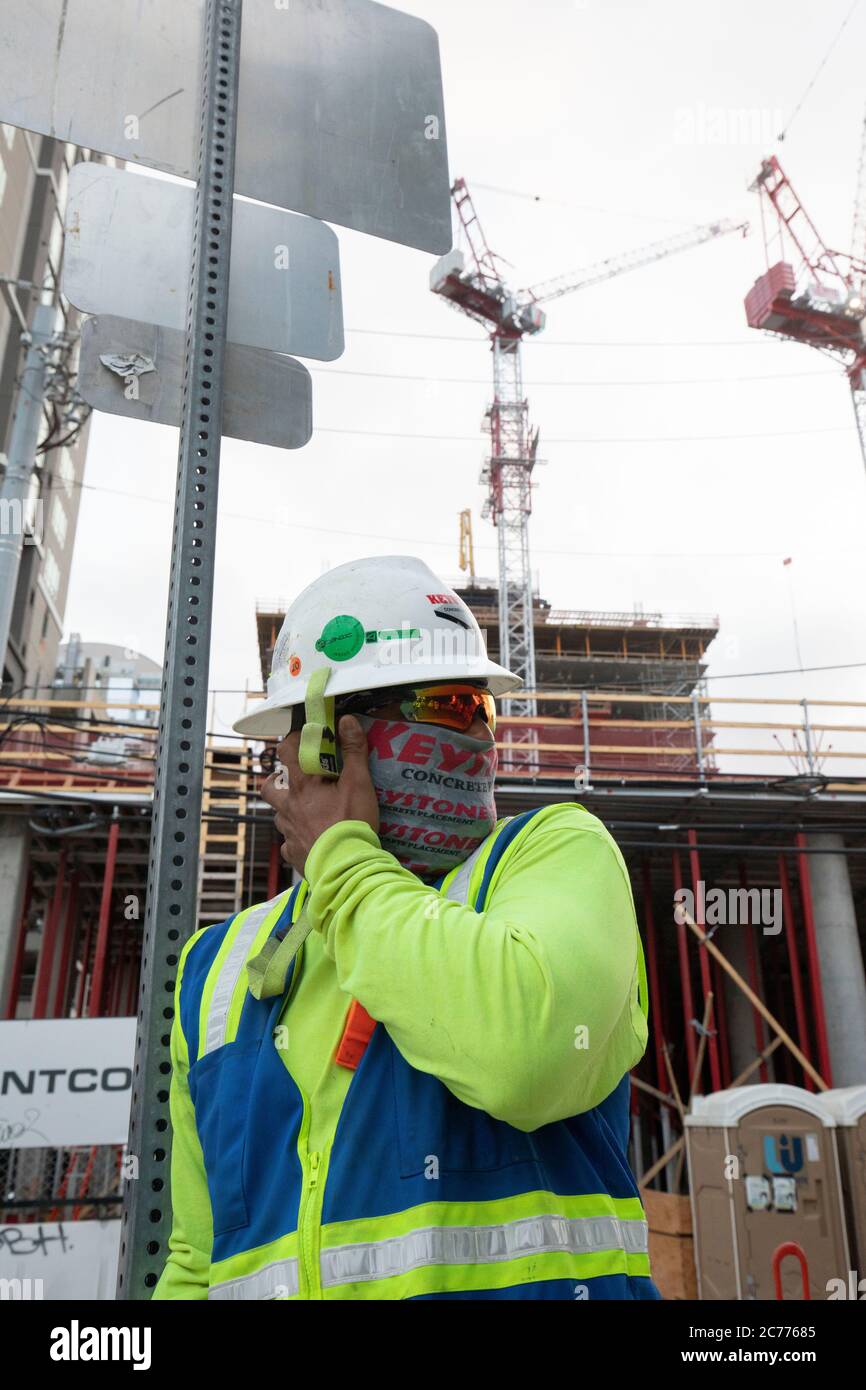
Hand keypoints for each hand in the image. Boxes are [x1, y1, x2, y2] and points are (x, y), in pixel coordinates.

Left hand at [260, 714, 379, 876]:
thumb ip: (353, 751)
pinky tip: (310, 841)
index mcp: (302, 786)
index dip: (291, 741)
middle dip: (276, 780)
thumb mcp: (359, 783)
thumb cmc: (350, 823)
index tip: (303, 738)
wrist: (345, 867)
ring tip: (306, 811)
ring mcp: (289, 833)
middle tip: (291, 779)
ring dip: (288, 810)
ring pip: (279, 816)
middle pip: (269, 788)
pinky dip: (297, 840)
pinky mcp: (294, 854)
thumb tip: (346, 721)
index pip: (286, 753)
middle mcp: (289, 808)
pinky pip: (289, 844)